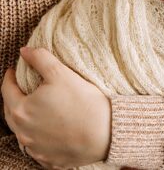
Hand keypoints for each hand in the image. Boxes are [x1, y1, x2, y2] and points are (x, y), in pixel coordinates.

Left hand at [2, 47, 109, 167]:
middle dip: (14, 99)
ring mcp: (35, 148)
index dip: (10, 77)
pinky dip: (39, 139)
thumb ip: (41, 59)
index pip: (7, 90)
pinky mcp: (49, 159)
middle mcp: (23, 132)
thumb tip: (25, 51)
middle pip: (11, 112)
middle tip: (21, 89)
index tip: (14, 71)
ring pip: (22, 132)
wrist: (107, 134)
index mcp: (21, 110)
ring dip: (25, 121)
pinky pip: (38, 149)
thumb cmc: (84, 103)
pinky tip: (48, 133)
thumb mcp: (62, 74)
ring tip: (35, 111)